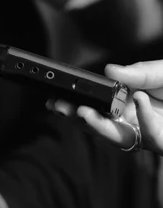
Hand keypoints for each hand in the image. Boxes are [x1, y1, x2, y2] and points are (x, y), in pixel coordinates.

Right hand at [47, 61, 162, 153]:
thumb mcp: (161, 73)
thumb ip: (139, 72)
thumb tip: (109, 70)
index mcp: (127, 105)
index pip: (96, 108)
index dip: (74, 105)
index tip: (56, 98)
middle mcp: (133, 122)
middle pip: (99, 126)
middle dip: (76, 118)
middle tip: (59, 107)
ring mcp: (147, 135)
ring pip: (117, 138)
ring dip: (98, 126)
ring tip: (83, 111)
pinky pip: (149, 134)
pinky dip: (142, 116)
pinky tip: (139, 99)